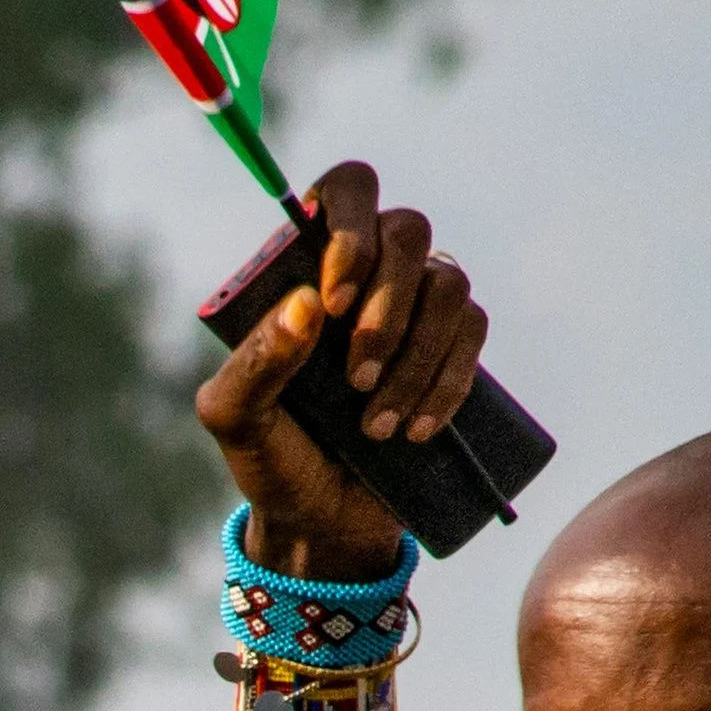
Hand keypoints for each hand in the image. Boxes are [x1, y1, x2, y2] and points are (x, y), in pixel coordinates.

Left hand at [195, 158, 487, 580]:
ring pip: (449, 283)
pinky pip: (474, 330)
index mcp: (308, 264)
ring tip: (376, 427)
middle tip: (354, 381)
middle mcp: (369, 269)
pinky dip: (448, 381)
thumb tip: (306, 304)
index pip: (346, 190)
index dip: (351, 228)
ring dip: (417, 356)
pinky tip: (415, 428)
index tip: (332, 304)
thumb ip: (254, 363)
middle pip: (407, 231)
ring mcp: (418, 303)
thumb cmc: (271, 458)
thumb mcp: (237, 419)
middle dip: (387, 308)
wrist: (321, 520)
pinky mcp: (453, 345)